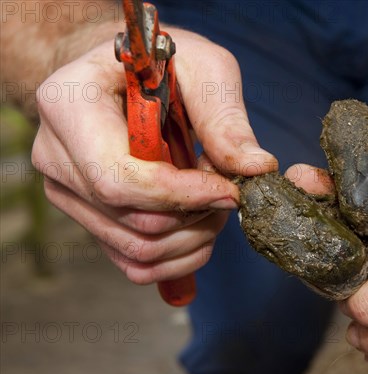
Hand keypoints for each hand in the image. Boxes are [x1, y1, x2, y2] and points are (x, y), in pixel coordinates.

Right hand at [32, 29, 277, 283]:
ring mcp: (68, 192)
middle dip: (197, 216)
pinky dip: (180, 255)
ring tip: (216, 201)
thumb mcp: (202, 67)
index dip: (184, 195)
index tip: (231, 190)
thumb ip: (225, 118)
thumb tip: (255, 169)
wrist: (125, 74)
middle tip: (228, 189)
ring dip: (194, 238)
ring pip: (137, 249)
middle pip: (133, 221)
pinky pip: (135, 261)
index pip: (120, 178)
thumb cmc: (161, 62)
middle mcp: (56, 155)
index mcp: (70, 107)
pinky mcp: (88, 217)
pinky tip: (201, 225)